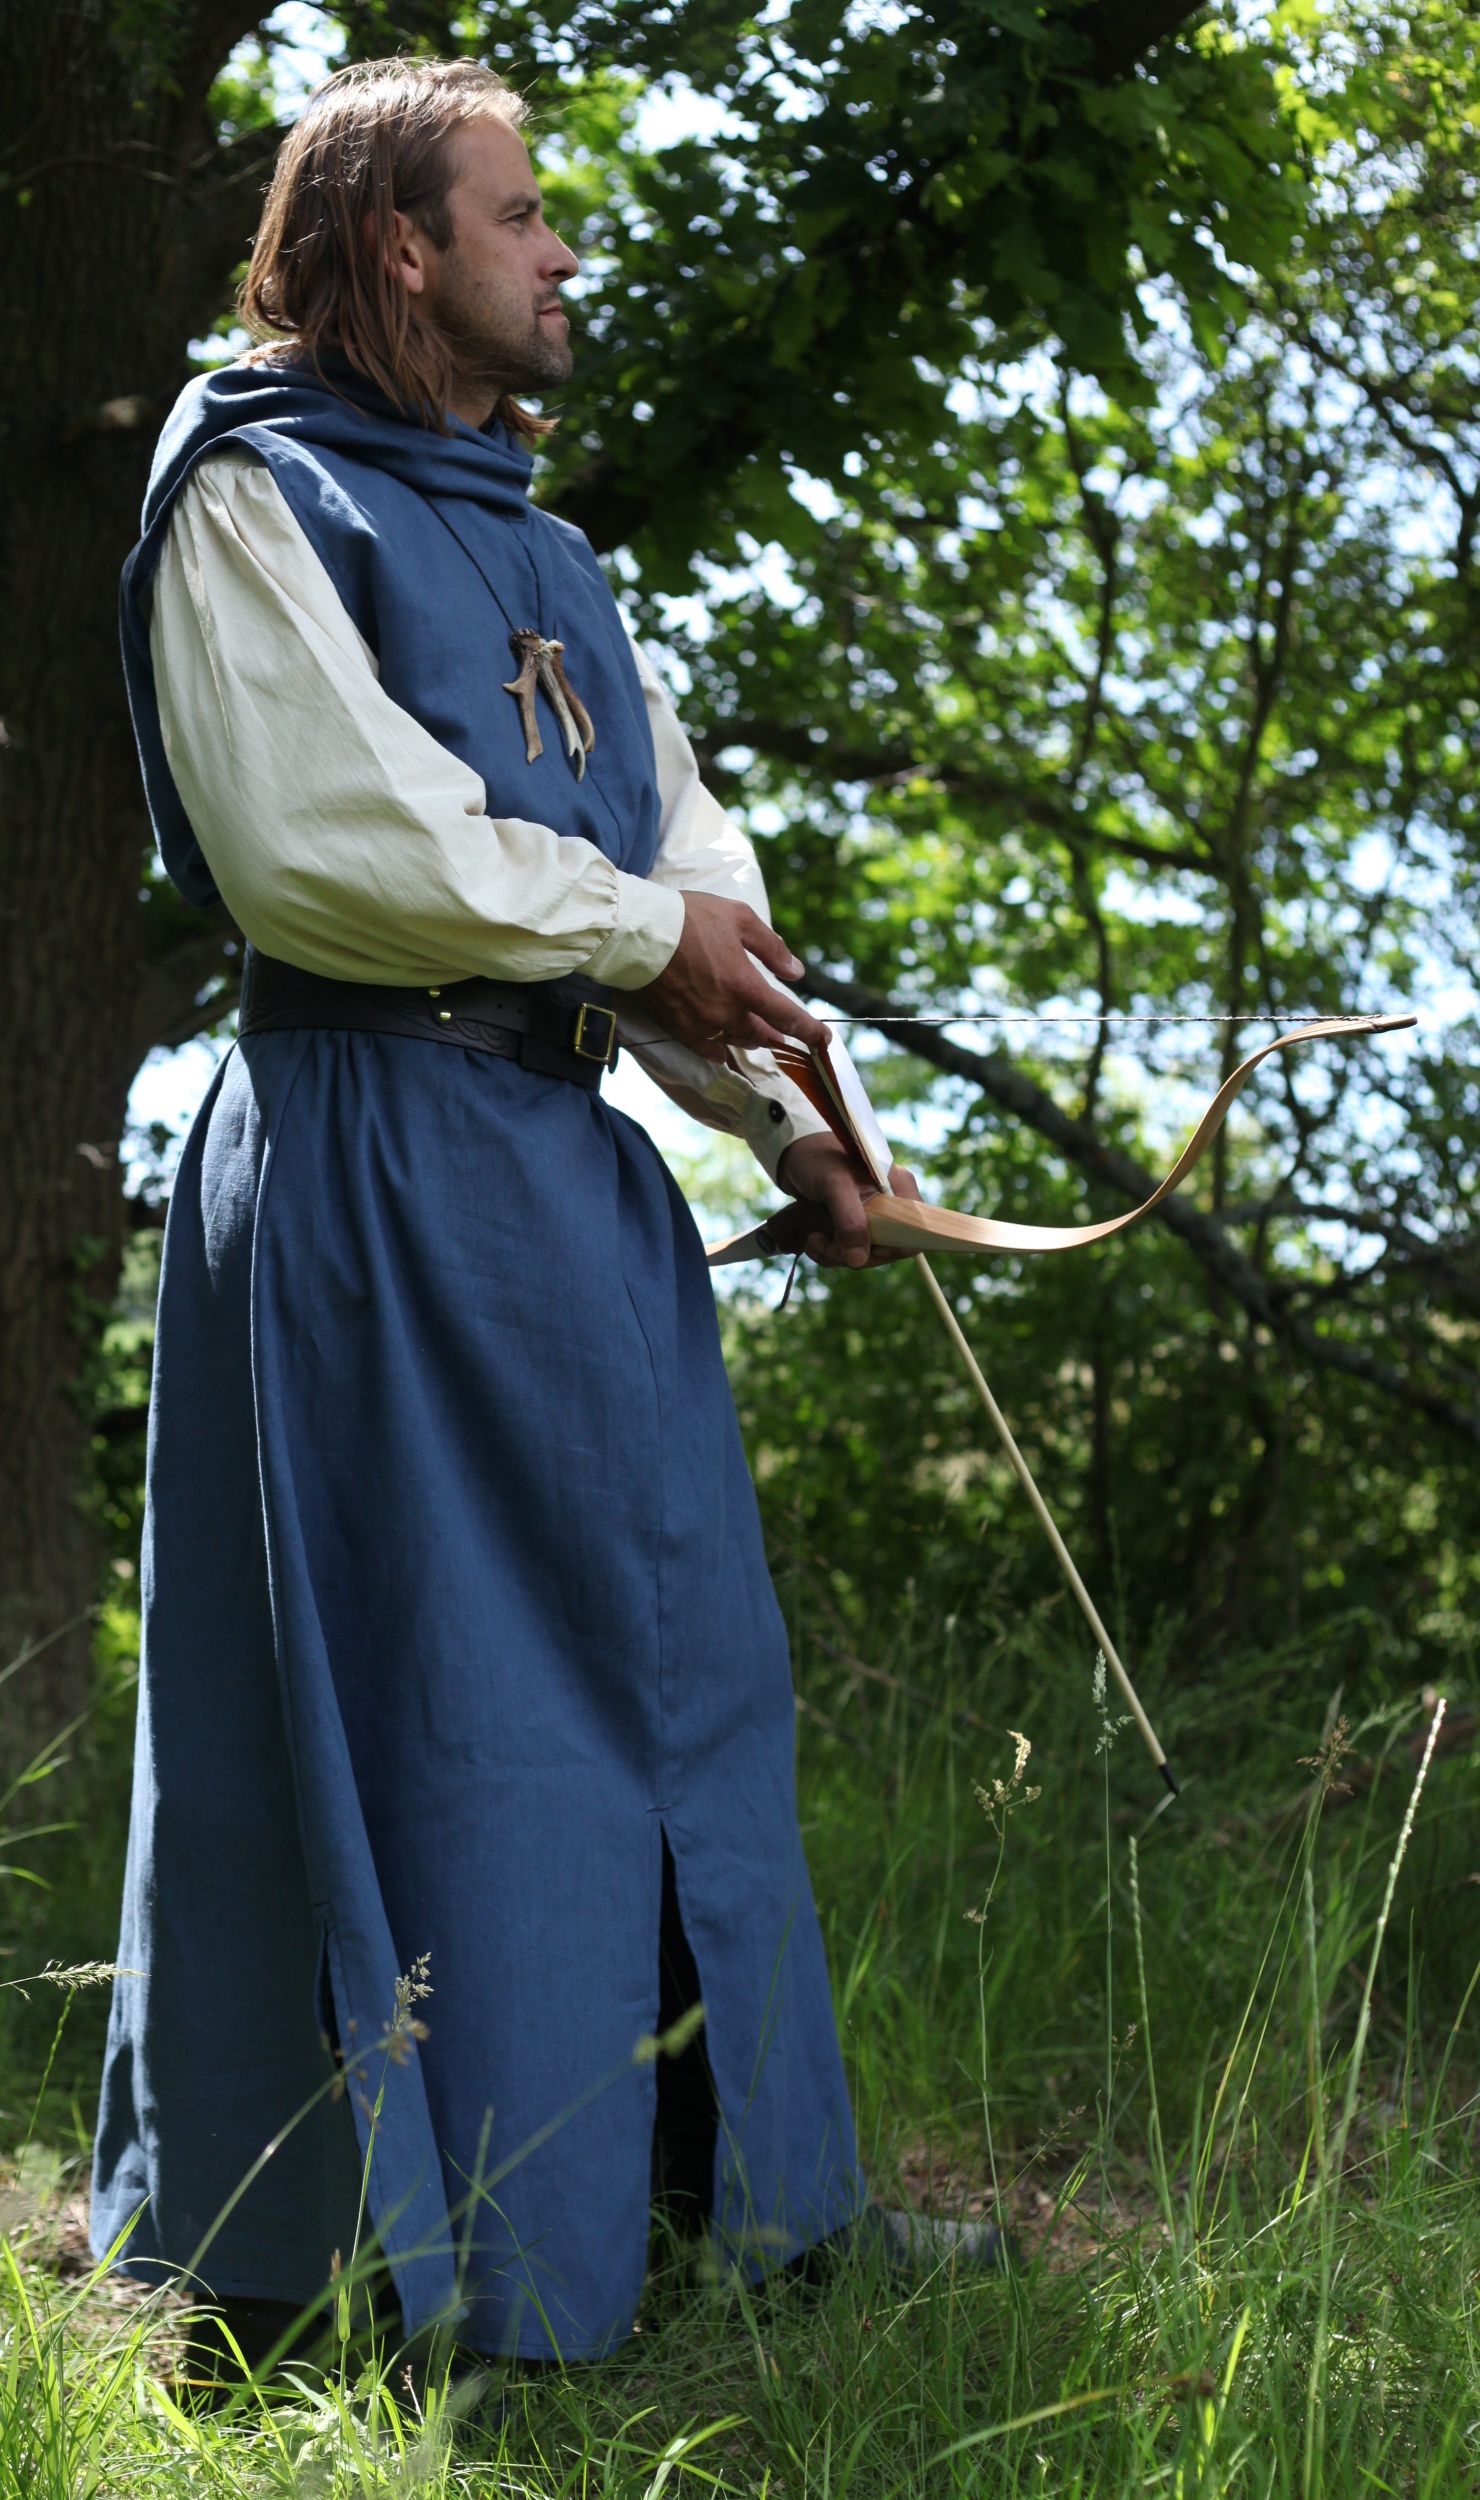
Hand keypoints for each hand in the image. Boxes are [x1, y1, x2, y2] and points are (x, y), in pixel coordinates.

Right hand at [635, 893, 828, 1061]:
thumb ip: (772, 947)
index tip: (823, 1038)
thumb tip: (796, 972)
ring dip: (749, 1038)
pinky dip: (718, 1048)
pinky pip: (705, 1048)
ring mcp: (700, 1023)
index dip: (809, 1030)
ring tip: (756, 1034)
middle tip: (783, 1033)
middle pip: (761, 1034)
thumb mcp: (739, 918)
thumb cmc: (689, 918)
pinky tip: (723, 1048)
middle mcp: (725, 1011)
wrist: (636, 932)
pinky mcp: (677, 1027)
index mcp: (745, 986)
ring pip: (734, 1040)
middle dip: (776, 1034)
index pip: (786, 1016)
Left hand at [775, 1135, 923, 1268]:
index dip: (889, 1249)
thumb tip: (858, 1259)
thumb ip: (850, 1221)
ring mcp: (872, 1216)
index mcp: (899, 1189)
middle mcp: (890, 1205)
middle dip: (852, 1254)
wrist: (793, 1153)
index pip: (914, 1234)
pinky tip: (812, 1240)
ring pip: (864, 1253)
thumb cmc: (817, 1159)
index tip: (860, 1249)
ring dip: (835, 1254)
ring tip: (812, 1240)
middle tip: (822, 1244)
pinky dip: (830, 1251)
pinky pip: (850, 1250)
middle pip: (886, 1250)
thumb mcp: (834, 1186)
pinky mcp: (853, 1223)